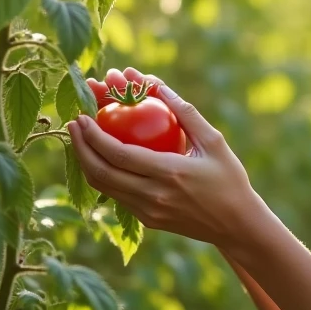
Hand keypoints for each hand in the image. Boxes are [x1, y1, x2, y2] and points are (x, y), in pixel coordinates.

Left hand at [66, 78, 265, 249]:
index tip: (82, 116)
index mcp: (169, 173)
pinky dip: (104, 176)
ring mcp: (148, 212)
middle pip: (101, 173)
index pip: (118, 154)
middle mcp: (153, 196)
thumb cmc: (229, 179)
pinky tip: (102, 158)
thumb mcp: (213, 142)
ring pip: (104, 188)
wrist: (237, 226)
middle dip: (80, 147)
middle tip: (73, 124)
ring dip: (87, 162)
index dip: (94, 136)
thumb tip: (158, 84)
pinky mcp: (148, 220)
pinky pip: (117, 196)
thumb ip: (185, 113)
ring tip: (81, 140)